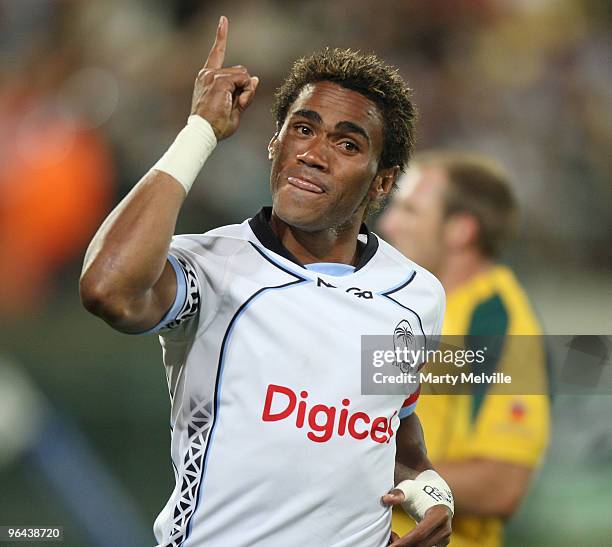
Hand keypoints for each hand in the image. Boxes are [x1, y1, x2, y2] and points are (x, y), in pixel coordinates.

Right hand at [190, 16, 258, 139]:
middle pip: (240, 71)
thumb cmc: (215, 126)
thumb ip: (244, 93)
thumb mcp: (234, 109)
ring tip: (233, 106)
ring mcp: (212, 76)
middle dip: (244, 88)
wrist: (203, 132)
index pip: (216, 54)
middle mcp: (207, 73)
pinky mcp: (219, 80)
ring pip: (243, 75)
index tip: (224, 20)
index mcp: (207, 78)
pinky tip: (235, 103)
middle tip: (236, 105)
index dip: (221, 36)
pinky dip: (245, 93)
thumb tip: (255, 78)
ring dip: (245, 91)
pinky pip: (243, 81)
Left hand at [382, 489, 451, 546]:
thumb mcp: (409, 488)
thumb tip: (386, 499)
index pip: (420, 533)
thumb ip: (398, 494)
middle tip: (388, 543)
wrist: (436, 493)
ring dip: (407, 546)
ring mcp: (444, 537)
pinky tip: (401, 541)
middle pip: (422, 544)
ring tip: (394, 536)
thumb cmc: (420, 491)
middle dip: (404, 546)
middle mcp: (445, 528)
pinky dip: (412, 546)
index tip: (392, 546)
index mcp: (439, 514)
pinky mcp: (441, 542)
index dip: (405, 541)